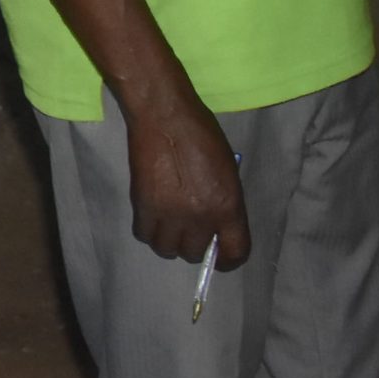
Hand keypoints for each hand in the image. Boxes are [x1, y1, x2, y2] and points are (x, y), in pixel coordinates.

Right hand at [120, 82, 248, 269]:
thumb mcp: (227, 172)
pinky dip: (148, 231)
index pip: (234, 253)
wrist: (164, 116)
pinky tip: (152, 218)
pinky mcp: (143, 206)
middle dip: (194, 246)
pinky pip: (144, 235)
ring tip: (168, 225)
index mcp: (228, 207)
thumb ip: (224, 204)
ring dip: (169, 242)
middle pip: (195, 254)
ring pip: (167, 250)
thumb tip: (214, 227)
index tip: (219, 258)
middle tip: (189, 230)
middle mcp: (200, 217)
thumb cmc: (202, 136)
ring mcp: (170, 214)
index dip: (227, 261)